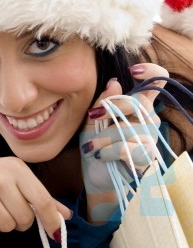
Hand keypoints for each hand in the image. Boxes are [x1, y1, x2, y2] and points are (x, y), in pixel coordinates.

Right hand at [0, 157, 70, 240]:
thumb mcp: (16, 180)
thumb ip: (41, 197)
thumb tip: (66, 215)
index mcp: (16, 168)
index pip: (42, 200)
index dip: (51, 220)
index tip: (56, 233)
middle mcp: (0, 178)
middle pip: (26, 218)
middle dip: (20, 220)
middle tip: (7, 210)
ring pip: (8, 227)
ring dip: (2, 225)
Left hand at [80, 63, 168, 223]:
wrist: (97, 177)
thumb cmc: (96, 146)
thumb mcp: (91, 122)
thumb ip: (102, 103)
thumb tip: (114, 83)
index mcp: (137, 107)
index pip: (156, 83)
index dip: (151, 71)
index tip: (133, 70)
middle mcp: (148, 120)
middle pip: (140, 103)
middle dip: (112, 109)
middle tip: (94, 117)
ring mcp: (150, 138)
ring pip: (128, 128)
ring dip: (103, 137)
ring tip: (91, 146)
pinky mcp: (147, 157)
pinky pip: (126, 148)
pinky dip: (107, 151)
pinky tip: (99, 155)